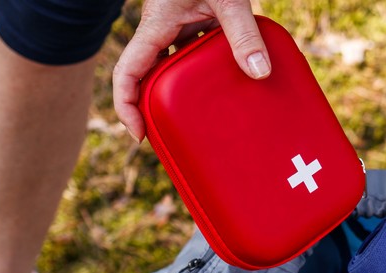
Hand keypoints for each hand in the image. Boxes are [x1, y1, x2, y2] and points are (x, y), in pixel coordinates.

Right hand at [113, 0, 269, 141]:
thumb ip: (242, 34)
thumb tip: (259, 73)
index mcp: (155, 26)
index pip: (127, 73)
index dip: (126, 106)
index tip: (140, 134)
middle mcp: (161, 31)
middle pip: (145, 78)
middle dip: (152, 109)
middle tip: (172, 138)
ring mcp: (177, 27)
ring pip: (169, 68)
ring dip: (178, 93)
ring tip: (199, 121)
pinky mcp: (195, 23)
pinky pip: (191, 54)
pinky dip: (202, 74)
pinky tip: (225, 86)